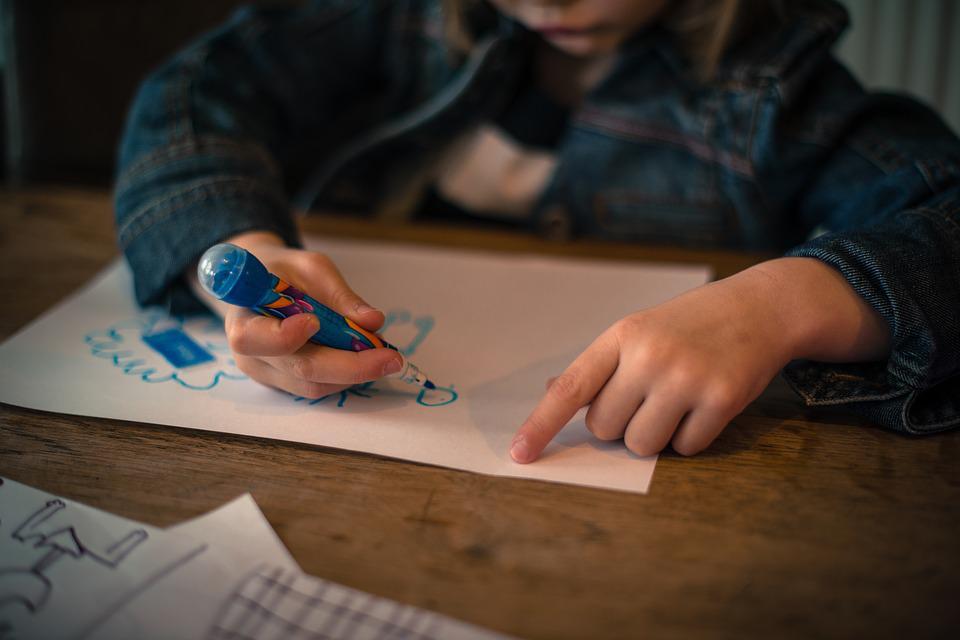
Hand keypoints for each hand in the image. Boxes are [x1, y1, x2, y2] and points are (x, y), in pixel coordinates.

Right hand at [194, 231, 402, 398]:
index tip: (315, 322)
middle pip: (299, 369)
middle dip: (350, 366)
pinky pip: (318, 387)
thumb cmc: (284, 272)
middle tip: (390, 358)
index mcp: (243, 318)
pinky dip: (346, 376)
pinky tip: (365, 359)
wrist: (263, 285)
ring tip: (383, 354)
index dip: (285, 336)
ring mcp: (267, 374)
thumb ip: (340, 295)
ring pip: (314, 386)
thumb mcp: (312, 268)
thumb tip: (372, 322)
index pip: (254, 338)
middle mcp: (250, 354)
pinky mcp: (285, 384)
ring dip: (355, 373)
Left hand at [509, 258, 891, 461]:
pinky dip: (691, 437)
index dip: (541, 425)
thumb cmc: (688, 324)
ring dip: (655, 435)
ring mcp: (686, 377)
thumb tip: (551, 394)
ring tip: (676, 401)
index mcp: (620, 336)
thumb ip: (599, 366)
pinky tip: (704, 405)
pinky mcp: (722, 399)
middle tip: (648, 396)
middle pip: (605, 429)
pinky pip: (685, 449)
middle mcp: (649, 355)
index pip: (570, 389)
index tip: (519, 454)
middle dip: (621, 424)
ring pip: (641, 445)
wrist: (760, 306)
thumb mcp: (638, 329)